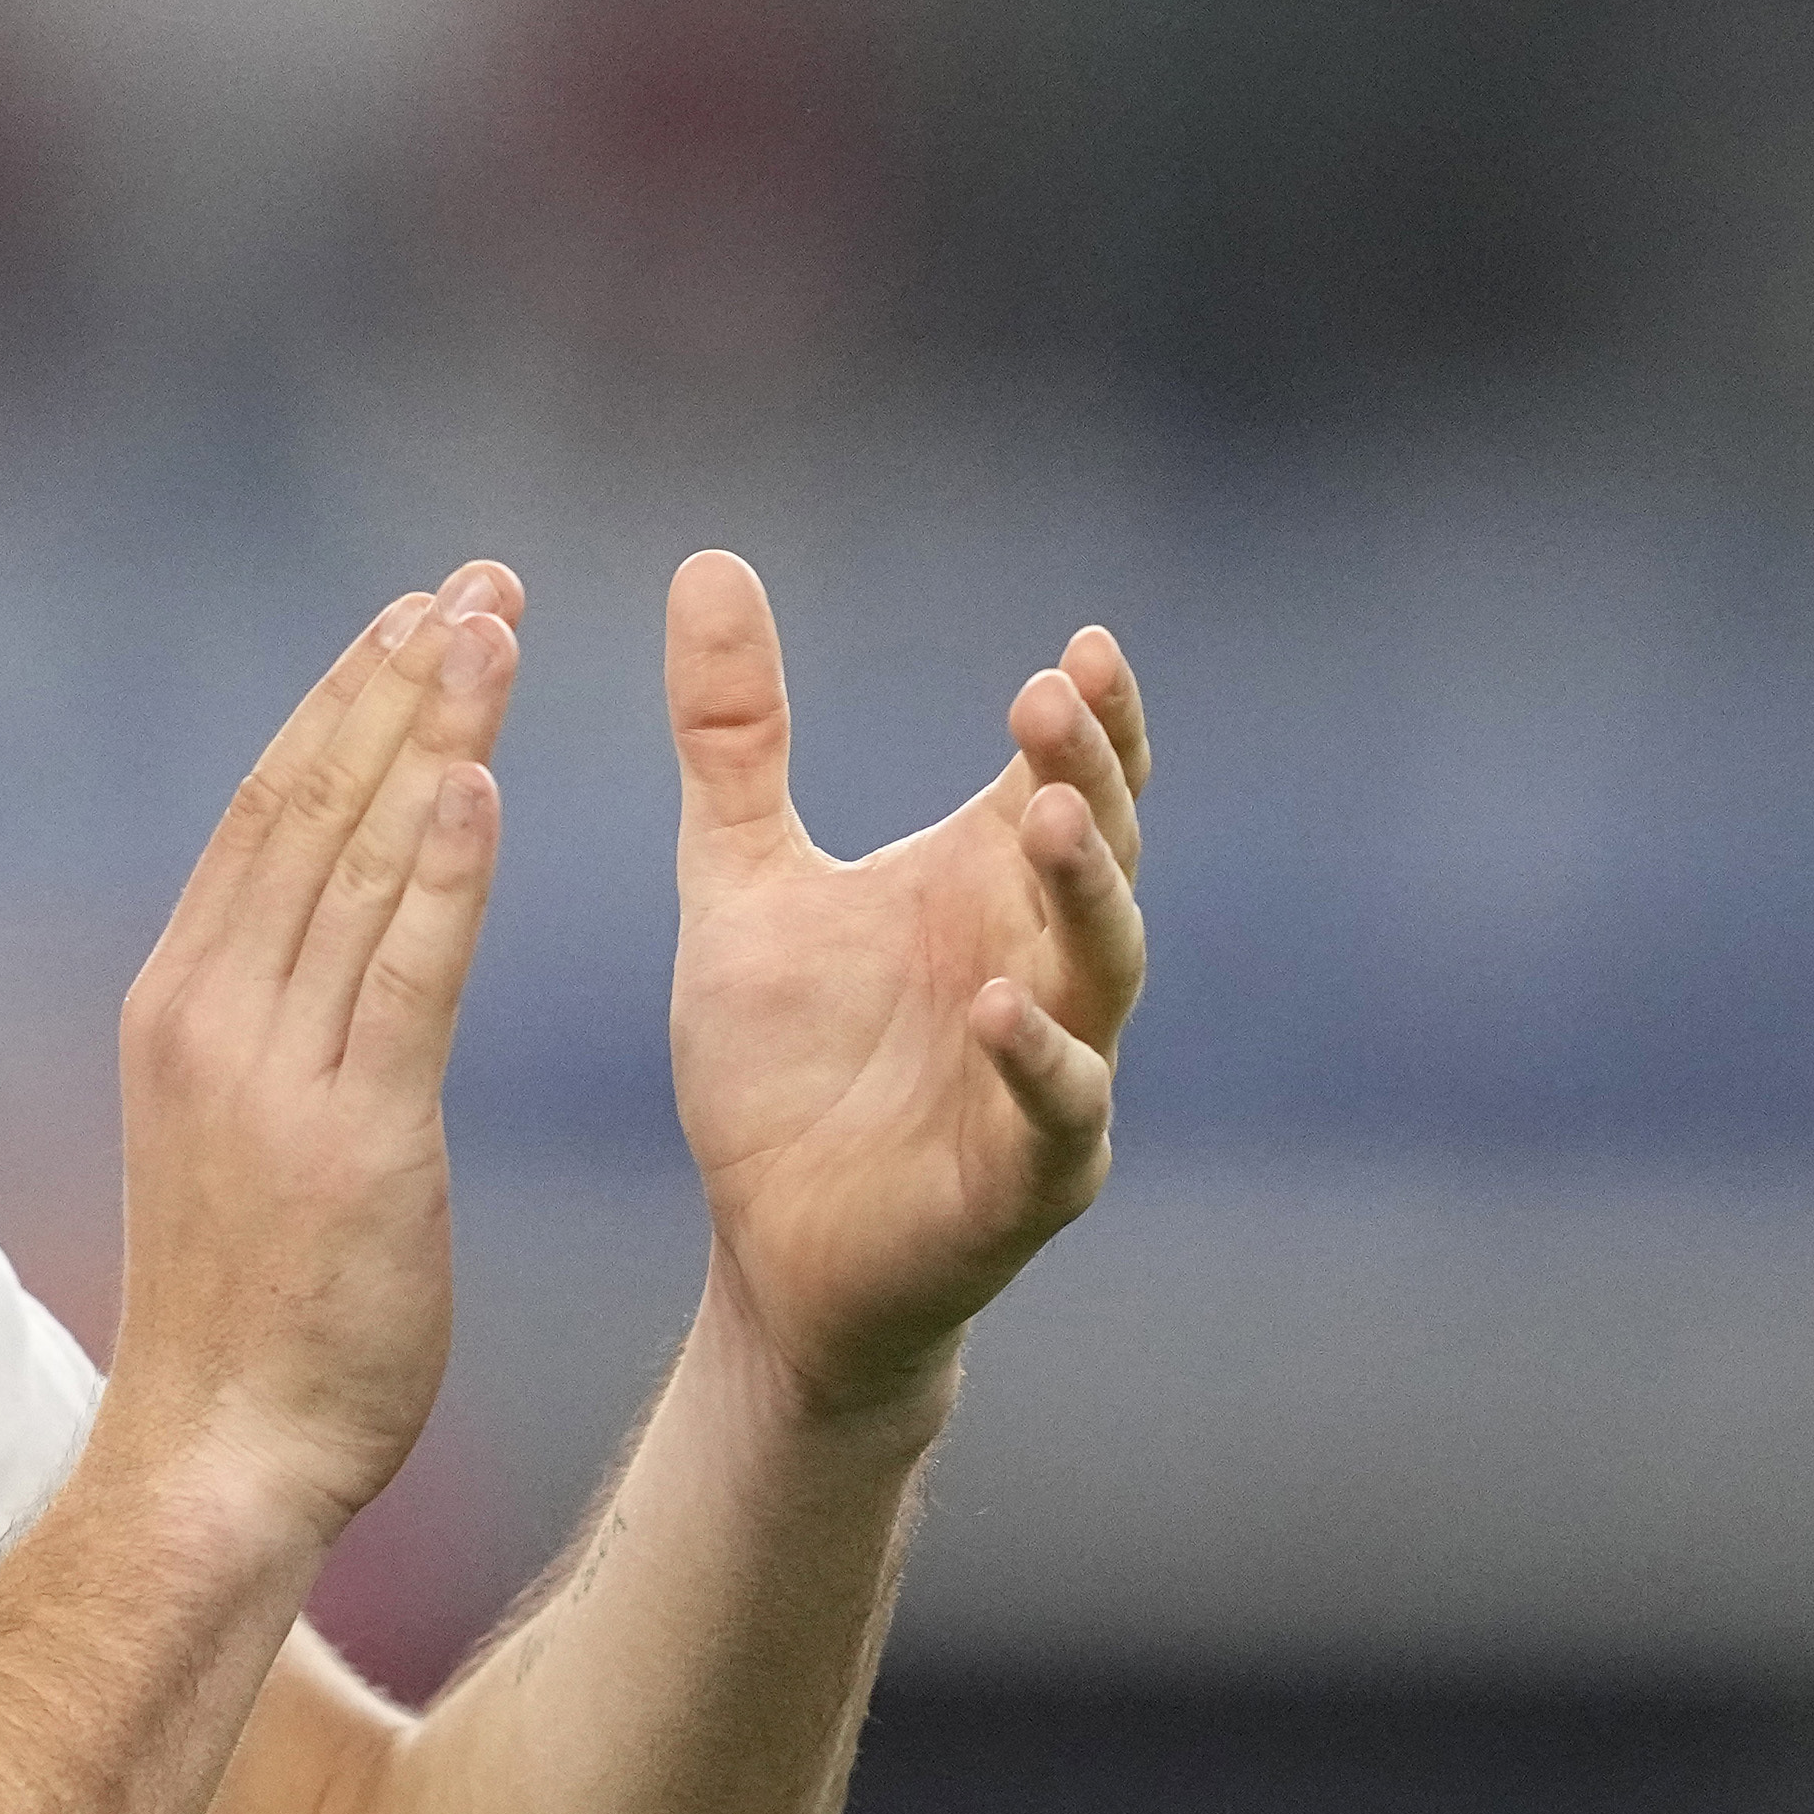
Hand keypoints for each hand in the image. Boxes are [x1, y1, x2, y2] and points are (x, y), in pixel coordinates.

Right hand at [97, 562, 518, 1547]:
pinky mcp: (353, 1136)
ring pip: (358, 863)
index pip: (263, 812)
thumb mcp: (235, 1132)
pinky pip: (403, 976)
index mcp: (180, 1002)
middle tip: (475, 582)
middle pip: (308, 805)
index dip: (340, 703)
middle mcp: (211, 1013)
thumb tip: (318, 943)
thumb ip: (274, 1026)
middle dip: (395, 680)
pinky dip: (441, 871)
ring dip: (432, 734)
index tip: (410, 614)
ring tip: (496, 630)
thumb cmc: (243, 1309)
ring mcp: (273, 1071)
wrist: (219, 1454)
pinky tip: (483, 780)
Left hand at [662, 549, 1146, 1422]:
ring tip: (1056, 818)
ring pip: (1103, 965)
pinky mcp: (1029, 1174)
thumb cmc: (783, 1068)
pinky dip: (1037, 1057)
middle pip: (1104, 849)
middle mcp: (1039, 962)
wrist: (774, 1249)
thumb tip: (709, 563)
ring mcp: (1050, 1069)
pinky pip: (1059, 1109)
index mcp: (986, 886)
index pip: (1070, 778)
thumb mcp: (740, 881)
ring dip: (1090, 891)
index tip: (1082, 645)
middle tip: (1056, 700)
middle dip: (1091, 774)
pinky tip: (994, 1006)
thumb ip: (735, 739)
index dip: (1093, 717)